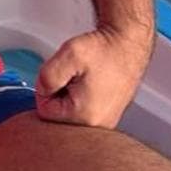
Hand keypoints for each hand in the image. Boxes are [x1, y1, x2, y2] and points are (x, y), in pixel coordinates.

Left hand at [35, 24, 153, 127]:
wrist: (128, 44)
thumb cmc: (105, 49)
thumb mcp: (69, 55)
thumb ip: (47, 76)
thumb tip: (42, 92)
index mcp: (85, 116)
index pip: (44, 111)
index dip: (46, 88)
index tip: (60, 74)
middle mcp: (98, 125)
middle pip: (58, 115)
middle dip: (59, 93)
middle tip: (73, 76)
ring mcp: (105, 122)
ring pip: (70, 112)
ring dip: (70, 94)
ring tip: (84, 78)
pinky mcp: (108, 115)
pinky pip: (83, 110)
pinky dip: (81, 96)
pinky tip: (90, 83)